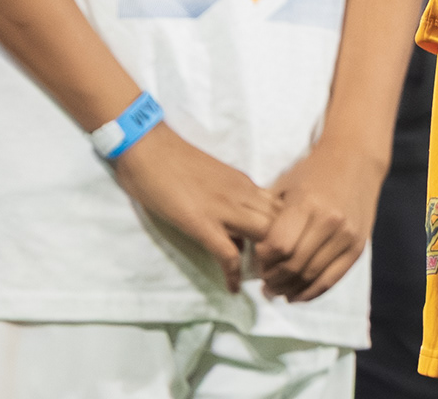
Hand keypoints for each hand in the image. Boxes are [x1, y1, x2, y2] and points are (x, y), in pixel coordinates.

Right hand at [113, 123, 273, 289]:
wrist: (149, 148)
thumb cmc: (177, 160)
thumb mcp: (217, 179)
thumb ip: (234, 200)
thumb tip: (241, 232)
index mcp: (246, 182)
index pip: (283, 208)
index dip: (288, 231)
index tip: (282, 251)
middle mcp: (243, 193)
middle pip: (282, 223)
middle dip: (284, 249)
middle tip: (276, 271)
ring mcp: (224, 208)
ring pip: (264, 236)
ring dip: (266, 262)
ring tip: (260, 281)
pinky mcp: (202, 223)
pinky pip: (229, 254)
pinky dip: (233, 274)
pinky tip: (232, 288)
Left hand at [256, 138, 386, 301]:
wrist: (356, 158)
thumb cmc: (315, 170)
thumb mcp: (287, 184)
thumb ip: (270, 216)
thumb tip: (250, 250)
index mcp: (307, 203)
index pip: (278, 246)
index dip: (263, 260)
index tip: (257, 262)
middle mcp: (329, 221)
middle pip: (294, 265)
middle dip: (274, 279)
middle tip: (265, 282)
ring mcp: (346, 235)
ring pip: (311, 277)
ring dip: (290, 290)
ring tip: (278, 290)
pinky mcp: (357, 247)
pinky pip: (331, 280)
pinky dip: (311, 293)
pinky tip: (296, 295)